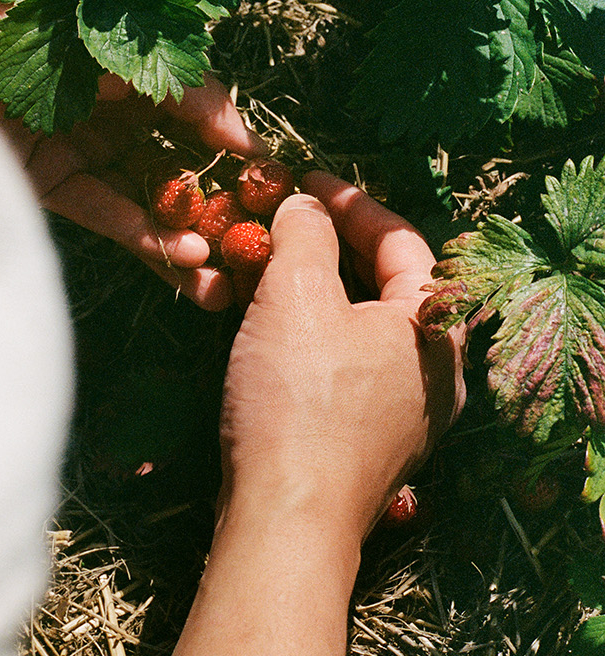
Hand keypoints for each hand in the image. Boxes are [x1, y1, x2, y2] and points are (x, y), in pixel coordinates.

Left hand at [0, 0, 264, 308]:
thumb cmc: (17, 23)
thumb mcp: (110, 44)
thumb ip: (173, 84)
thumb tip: (238, 129)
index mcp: (126, 61)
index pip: (192, 105)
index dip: (228, 138)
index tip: (268, 173)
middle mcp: (108, 106)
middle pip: (173, 158)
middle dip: (215, 198)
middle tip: (256, 236)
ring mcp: (77, 146)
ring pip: (144, 194)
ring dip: (185, 232)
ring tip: (226, 270)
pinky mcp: (46, 181)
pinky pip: (102, 210)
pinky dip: (140, 234)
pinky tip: (181, 255)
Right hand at [174, 173, 464, 654]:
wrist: (285, 518)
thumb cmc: (298, 398)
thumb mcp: (295, 292)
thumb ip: (304, 232)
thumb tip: (303, 203)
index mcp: (432, 325)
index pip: (400, 238)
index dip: (349, 201)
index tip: (304, 178)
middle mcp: (432, 369)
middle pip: (382, 281)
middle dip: (327, 244)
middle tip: (283, 218)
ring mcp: (402, 410)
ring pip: (357, 324)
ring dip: (310, 287)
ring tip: (263, 263)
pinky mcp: (366, 438)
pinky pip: (344, 362)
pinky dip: (308, 330)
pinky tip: (265, 321)